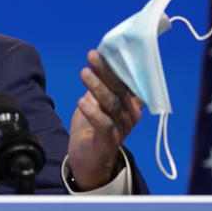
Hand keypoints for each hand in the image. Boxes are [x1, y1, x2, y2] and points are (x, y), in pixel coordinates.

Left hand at [67, 49, 143, 189]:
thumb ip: (100, 85)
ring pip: (111, 104)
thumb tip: (98, 59)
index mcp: (130, 103)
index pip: (127, 81)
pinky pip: (103, 123)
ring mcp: (121, 128)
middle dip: (105, 71)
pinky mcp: (108, 140)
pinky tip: (81, 101)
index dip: (118, 65)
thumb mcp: (97, 103)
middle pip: (118, 89)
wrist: (88, 161)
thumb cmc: (93, 128)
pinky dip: (92, 111)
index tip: (105, 49)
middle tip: (92, 56)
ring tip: (84, 73)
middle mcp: (130, 114)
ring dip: (97, 87)